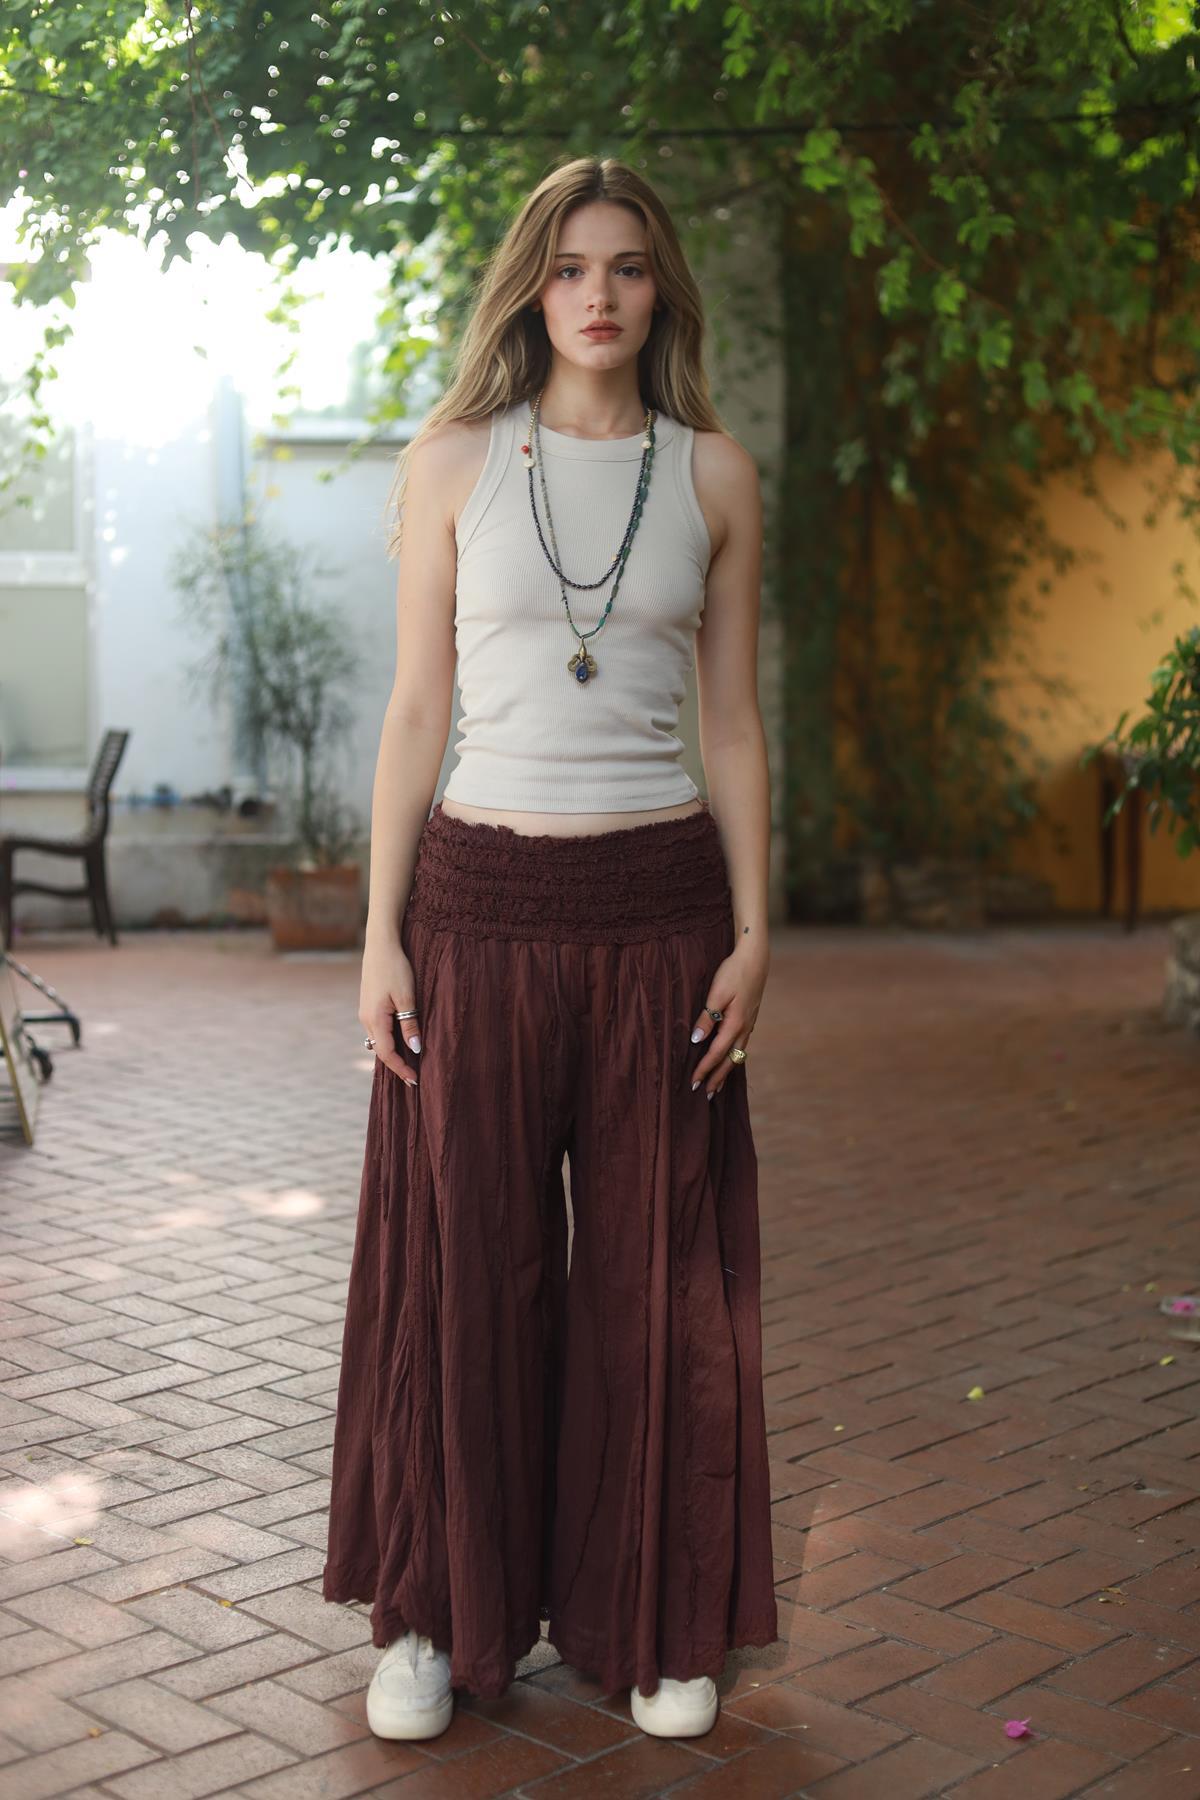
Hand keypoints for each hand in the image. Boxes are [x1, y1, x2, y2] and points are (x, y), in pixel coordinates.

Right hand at [359, 937, 420, 1086]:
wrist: (380, 946)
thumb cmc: (395, 968)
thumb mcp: (407, 997)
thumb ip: (410, 1025)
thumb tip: (415, 1050)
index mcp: (375, 1019)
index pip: (387, 1054)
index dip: (401, 1069)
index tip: (415, 1080)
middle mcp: (366, 1019)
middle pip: (381, 1051)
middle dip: (397, 1065)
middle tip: (414, 1077)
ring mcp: (366, 1013)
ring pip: (379, 1041)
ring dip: (392, 1053)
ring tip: (409, 1064)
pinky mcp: (369, 1006)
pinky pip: (378, 1031)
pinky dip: (388, 1041)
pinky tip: (400, 1042)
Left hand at [688, 945, 767, 1098]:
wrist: (755, 958)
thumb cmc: (733, 973)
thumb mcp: (716, 993)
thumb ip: (706, 1018)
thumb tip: (696, 1041)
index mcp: (735, 1024)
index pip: (716, 1053)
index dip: (704, 1069)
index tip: (693, 1082)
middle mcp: (744, 1029)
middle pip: (729, 1061)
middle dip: (717, 1078)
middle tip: (705, 1095)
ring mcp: (749, 1025)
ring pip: (736, 1055)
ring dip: (725, 1071)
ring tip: (716, 1085)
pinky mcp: (750, 1019)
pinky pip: (740, 1045)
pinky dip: (731, 1058)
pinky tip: (727, 1060)